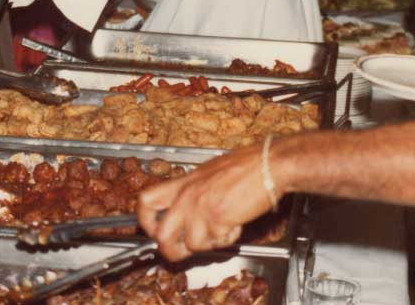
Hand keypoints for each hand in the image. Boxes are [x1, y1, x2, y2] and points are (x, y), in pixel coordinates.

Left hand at [138, 141, 273, 260]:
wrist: (268, 163)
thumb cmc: (247, 166)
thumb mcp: (209, 173)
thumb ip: (195, 191)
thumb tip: (189, 212)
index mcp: (183, 182)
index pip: (146, 201)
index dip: (146, 222)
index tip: (154, 231)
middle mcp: (187, 196)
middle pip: (161, 236)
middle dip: (171, 251)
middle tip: (184, 251)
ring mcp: (201, 207)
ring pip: (191, 245)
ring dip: (209, 244)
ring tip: (222, 229)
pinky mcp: (218, 218)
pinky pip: (216, 242)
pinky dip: (228, 239)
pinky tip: (236, 224)